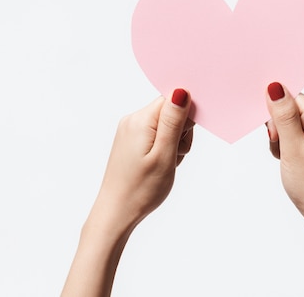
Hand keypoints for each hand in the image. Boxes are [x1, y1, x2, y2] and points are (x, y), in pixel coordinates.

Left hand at [62, 89, 192, 296]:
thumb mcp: (164, 155)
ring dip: (174, 143)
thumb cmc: (141, 189)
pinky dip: (165, 148)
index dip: (186, 117)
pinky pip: (157, 135)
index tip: (183, 139)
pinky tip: (160, 165)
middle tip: (175, 156)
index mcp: (140, 120)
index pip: (172, 99)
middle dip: (181, 132)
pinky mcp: (131, 141)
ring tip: (167, 164)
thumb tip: (181, 90)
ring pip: (166, 125)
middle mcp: (132, 120)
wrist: (116, 213)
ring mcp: (130, 131)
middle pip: (170, 111)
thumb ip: (174, 122)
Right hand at [265, 82, 303, 296]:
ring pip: (293, 124)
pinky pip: (300, 136)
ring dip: (283, 140)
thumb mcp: (292, 149)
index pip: (293, 99)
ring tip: (288, 161)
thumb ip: (283, 116)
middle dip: (279, 129)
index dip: (277, 115)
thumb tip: (274, 86)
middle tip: (283, 152)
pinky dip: (290, 147)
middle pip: (292, 110)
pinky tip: (292, 163)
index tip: (274, 137)